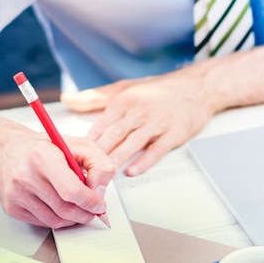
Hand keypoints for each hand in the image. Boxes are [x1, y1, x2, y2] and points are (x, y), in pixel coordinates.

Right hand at [0, 130, 115, 227]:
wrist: (8, 151)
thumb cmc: (45, 147)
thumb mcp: (77, 144)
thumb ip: (97, 162)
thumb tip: (100, 188)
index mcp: (43, 155)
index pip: (71, 190)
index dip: (90, 201)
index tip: (100, 203)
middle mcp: (26, 175)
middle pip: (64, 208)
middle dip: (85, 212)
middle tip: (94, 208)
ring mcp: (17, 194)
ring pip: (55, 220)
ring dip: (73, 217)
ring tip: (78, 204)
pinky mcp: (12, 208)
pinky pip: (43, 223)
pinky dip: (58, 218)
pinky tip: (60, 204)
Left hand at [61, 65, 216, 176]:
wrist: (196, 87)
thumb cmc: (158, 90)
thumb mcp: (124, 88)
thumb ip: (95, 96)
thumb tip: (68, 99)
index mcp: (125, 100)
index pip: (100, 124)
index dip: (87, 142)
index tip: (75, 157)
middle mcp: (140, 111)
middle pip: (114, 135)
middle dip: (98, 155)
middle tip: (84, 172)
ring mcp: (157, 122)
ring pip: (133, 143)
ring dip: (117, 159)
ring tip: (103, 175)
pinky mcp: (174, 133)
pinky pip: (157, 149)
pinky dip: (144, 161)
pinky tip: (132, 171)